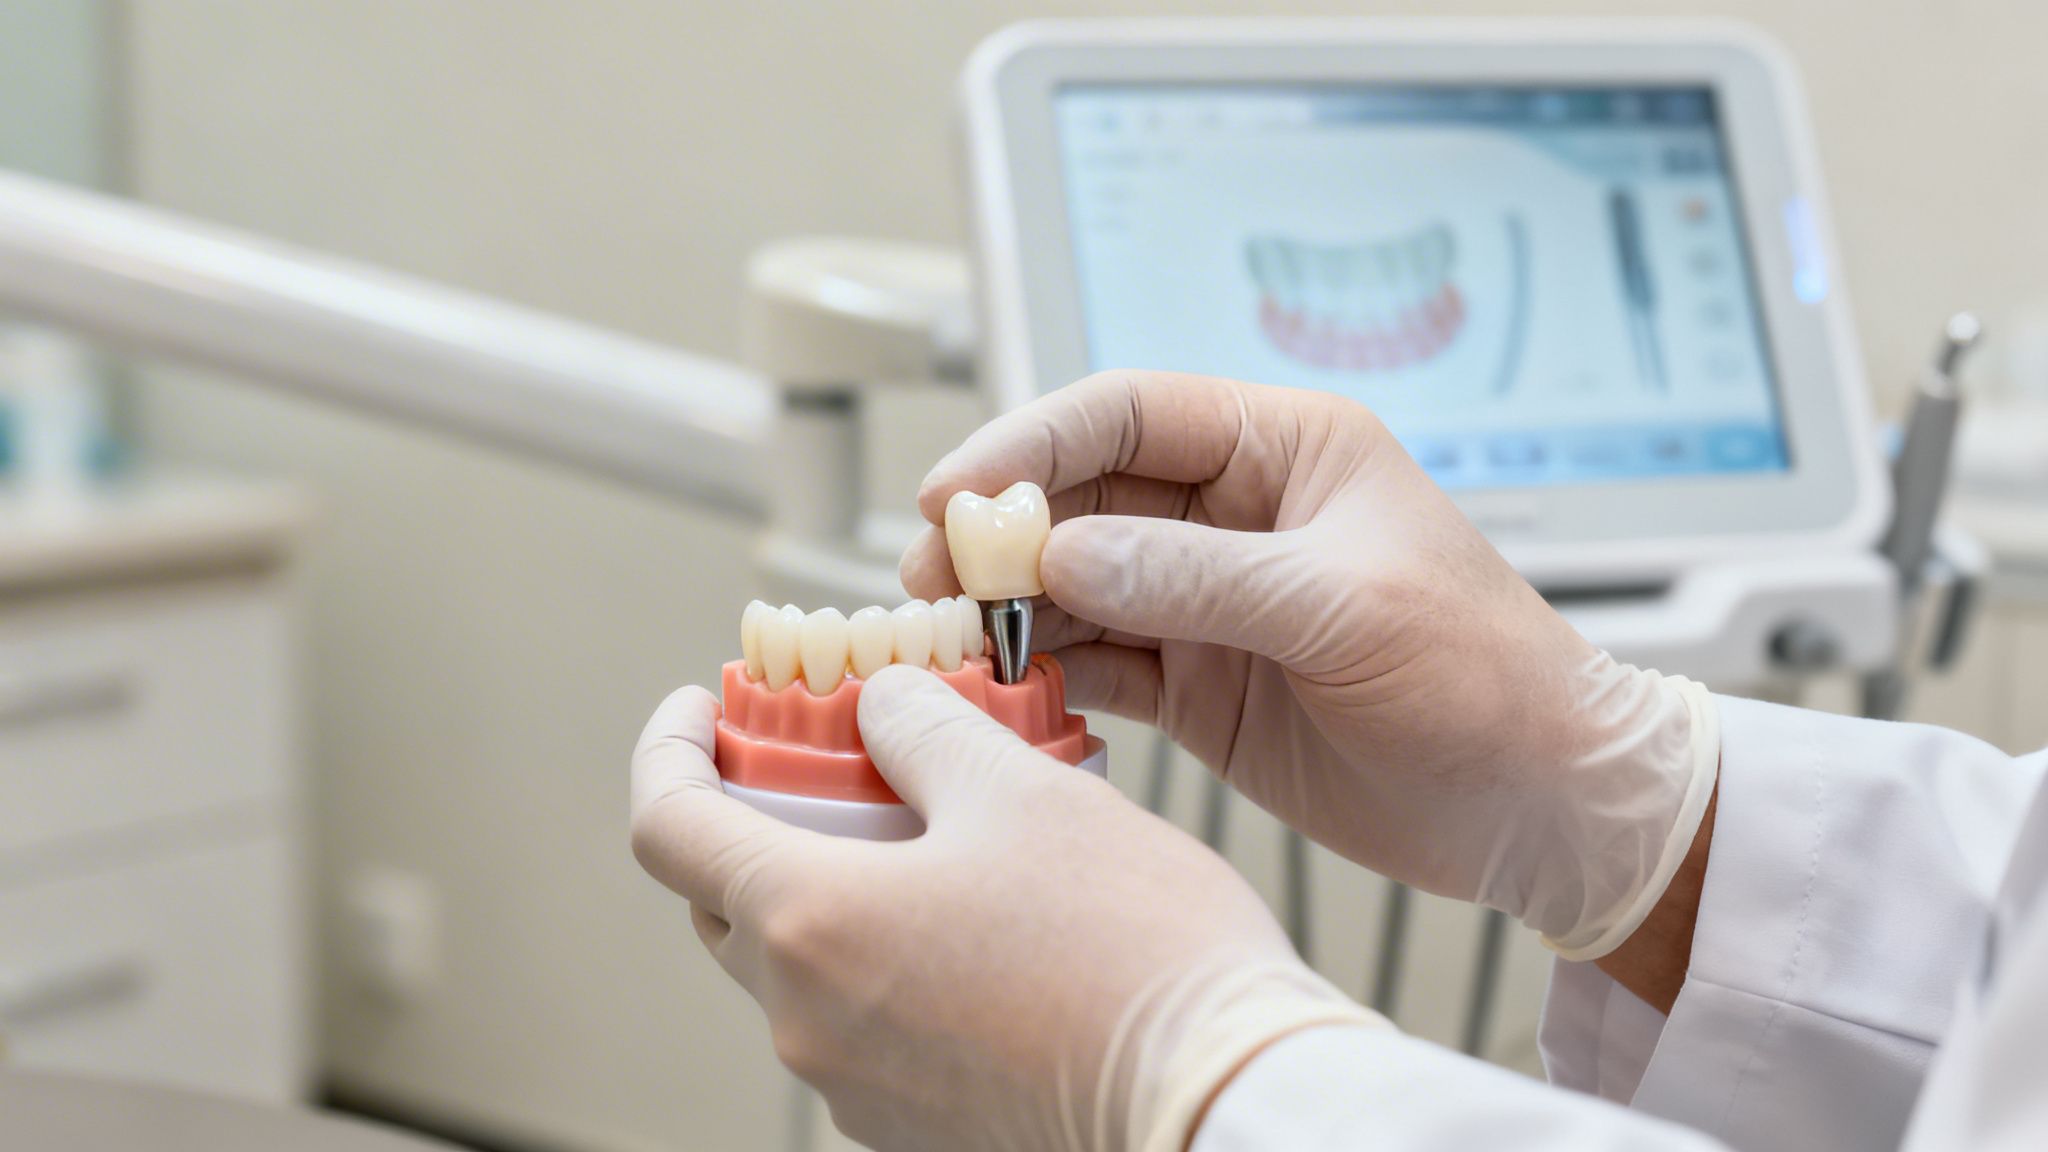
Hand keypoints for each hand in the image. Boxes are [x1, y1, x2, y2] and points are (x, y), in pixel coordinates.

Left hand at [630, 666, 1383, 1151]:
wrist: (1221, 1108)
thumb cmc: (1131, 948)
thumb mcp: (1022, 791)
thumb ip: (923, 730)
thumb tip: (881, 705)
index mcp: (810, 925)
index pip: (666, 829)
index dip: (666, 749)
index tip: (699, 708)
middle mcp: (809, 1024)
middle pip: (726, 904)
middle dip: (753, 821)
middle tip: (828, 763)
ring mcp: (859, 1093)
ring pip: (802, 968)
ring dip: (837, 892)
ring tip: (936, 837)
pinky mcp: (918, 1132)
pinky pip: (867, 1027)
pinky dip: (888, 960)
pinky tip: (979, 925)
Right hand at [902, 371, 1717, 957]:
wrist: (1539, 806)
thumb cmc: (1485, 678)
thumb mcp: (1346, 610)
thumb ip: (1200, 579)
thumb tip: (1061, 556)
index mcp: (1286, 452)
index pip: (1130, 415)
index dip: (1032, 441)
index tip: (955, 492)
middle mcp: (1236, 517)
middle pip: (1082, 496)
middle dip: (1000, 530)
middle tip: (929, 575)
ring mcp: (1209, 602)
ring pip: (1075, 582)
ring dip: (1007, 606)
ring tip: (941, 638)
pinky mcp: (1197, 684)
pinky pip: (1097, 662)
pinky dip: (1042, 673)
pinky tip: (998, 689)